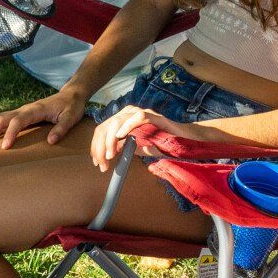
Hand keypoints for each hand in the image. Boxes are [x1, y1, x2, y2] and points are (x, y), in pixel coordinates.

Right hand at [0, 88, 89, 149]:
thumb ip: (62, 128)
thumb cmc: (72, 107)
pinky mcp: (21, 114)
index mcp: (37, 109)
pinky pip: (4, 119)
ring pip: (0, 117)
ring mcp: (22, 110)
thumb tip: (50, 141)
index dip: (10, 132)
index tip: (4, 146)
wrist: (71, 95)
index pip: (19, 120)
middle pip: (3, 117)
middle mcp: (26, 108)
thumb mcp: (71, 117)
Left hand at [87, 104, 205, 170]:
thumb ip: (120, 146)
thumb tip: (105, 152)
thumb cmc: (159, 143)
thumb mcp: (134, 147)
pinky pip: (136, 118)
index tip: (97, 163)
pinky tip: (120, 137)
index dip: (96, 146)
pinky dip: (126, 127)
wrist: (180, 140)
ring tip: (110, 156)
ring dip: (110, 141)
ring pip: (116, 122)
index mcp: (122, 119)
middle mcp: (128, 113)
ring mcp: (139, 112)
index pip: (102, 130)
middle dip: (100, 147)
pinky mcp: (152, 115)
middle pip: (105, 127)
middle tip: (102, 165)